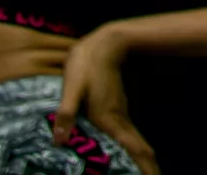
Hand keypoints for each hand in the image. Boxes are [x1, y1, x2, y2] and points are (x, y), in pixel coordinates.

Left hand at [52, 25, 158, 174]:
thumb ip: (67, 114)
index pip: (132, 146)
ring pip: (134, 140)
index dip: (144, 164)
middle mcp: (118, 118)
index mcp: (107, 118)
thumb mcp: (72, 88)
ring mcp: (120, 113)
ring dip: (141, 157)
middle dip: (147, 165)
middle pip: (138, 147)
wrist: (104, 44)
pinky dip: (134, 147)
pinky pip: (129, 134)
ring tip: (145, 170)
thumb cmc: (86, 65)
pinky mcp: (117, 108)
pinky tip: (129, 151)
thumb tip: (59, 142)